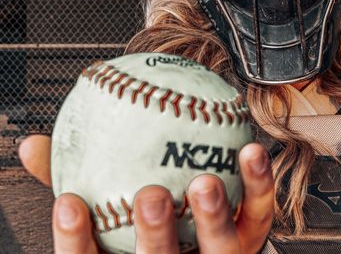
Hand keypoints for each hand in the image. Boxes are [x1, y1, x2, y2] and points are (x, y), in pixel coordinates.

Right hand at [19, 135, 273, 252]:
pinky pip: (260, 211)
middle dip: (156, 236)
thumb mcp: (110, 201)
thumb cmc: (150, 219)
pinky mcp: (253, 237)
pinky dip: (258, 181)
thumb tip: (33, 144)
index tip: (71, 203)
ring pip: (219, 251)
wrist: (207, 238)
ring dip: (213, 217)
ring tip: (204, 181)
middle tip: (150, 195)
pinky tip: (251, 148)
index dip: (79, 242)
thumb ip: (78, 172)